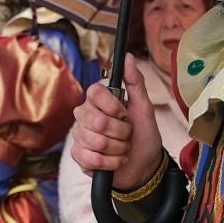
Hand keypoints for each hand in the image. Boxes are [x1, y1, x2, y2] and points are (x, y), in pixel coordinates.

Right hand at [70, 56, 164, 190]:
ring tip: (123, 148)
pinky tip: (116, 161)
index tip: (124, 114)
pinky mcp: (79, 157)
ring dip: (119, 149)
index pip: (94, 92)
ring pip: (96, 142)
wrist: (145, 165)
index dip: (112, 106)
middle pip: (96, 121)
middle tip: (127, 134)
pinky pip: (91, 159)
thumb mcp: (144, 107)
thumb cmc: (143, 135)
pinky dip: (111, 163)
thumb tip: (128, 57)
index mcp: (98, 101)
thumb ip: (135, 82)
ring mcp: (80, 136)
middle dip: (120, 132)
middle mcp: (85, 116)